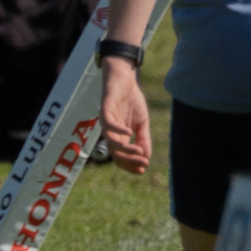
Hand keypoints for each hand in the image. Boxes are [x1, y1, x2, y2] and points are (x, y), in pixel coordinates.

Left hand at [100, 57, 152, 175]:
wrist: (124, 81)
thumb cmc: (131, 102)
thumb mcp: (142, 124)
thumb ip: (143, 139)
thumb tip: (146, 157)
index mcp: (119, 136)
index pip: (121, 157)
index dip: (130, 165)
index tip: (143, 170)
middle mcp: (111, 132)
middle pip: (115, 153)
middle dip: (130, 160)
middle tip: (144, 163)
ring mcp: (107, 121)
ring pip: (110, 141)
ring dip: (125, 148)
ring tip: (138, 151)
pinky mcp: (105, 110)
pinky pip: (108, 123)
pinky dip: (117, 129)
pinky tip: (129, 132)